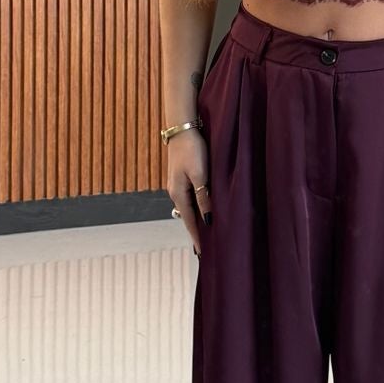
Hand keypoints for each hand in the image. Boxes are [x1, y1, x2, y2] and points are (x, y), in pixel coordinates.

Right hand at [167, 129, 211, 255]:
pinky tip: (202, 212)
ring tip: (205, 235)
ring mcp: (177, 185)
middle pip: (187, 218)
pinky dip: (196, 209)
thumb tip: (208, 219)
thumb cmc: (193, 149)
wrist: (182, 128)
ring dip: (196, 222)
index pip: (189, 222)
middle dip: (196, 233)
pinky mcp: (182, 178)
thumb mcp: (200, 174)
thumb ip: (204, 197)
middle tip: (204, 250)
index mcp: (178, 194)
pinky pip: (190, 200)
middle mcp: (175, 192)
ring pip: (189, 209)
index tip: (202, 253)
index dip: (197, 237)